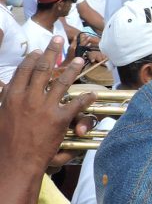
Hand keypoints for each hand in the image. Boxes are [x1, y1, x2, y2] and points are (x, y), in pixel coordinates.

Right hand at [0, 39, 95, 177]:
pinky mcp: (59, 119)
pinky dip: (86, 98)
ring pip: (62, 82)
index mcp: (12, 97)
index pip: (23, 70)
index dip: (32, 58)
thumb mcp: (0, 117)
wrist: (15, 163)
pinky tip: (92, 93)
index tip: (38, 51)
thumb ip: (4, 99)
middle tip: (58, 40)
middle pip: (43, 68)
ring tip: (78, 60)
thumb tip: (3, 86)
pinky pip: (76, 104)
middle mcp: (29, 98)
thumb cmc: (4, 143)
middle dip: (51, 52)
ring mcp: (45, 108)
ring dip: (72, 69)